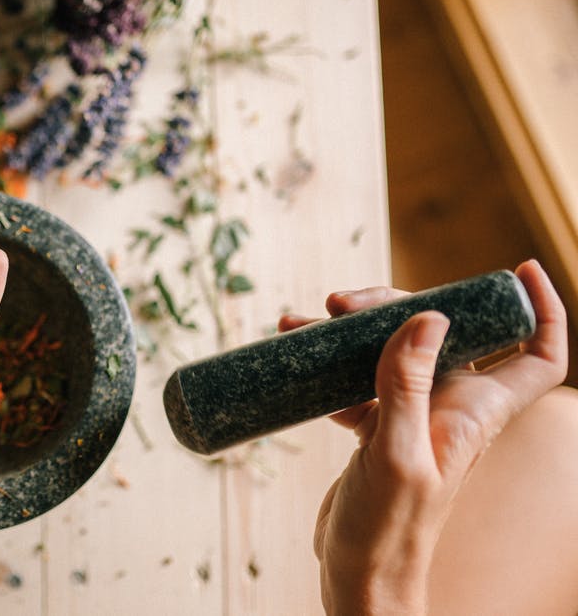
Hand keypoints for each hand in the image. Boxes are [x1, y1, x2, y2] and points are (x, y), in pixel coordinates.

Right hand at [279, 261, 567, 614]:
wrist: (360, 573)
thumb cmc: (388, 528)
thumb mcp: (395, 454)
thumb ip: (408, 386)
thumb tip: (428, 318)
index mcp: (476, 412)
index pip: (539, 356)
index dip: (541, 310)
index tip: (516, 271)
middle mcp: (452, 409)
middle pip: (445, 333)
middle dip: (399, 305)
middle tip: (344, 303)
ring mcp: (414, 416)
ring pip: (396, 350)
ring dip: (354, 331)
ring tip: (305, 322)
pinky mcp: (378, 429)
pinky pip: (362, 378)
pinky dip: (333, 364)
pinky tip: (303, 363)